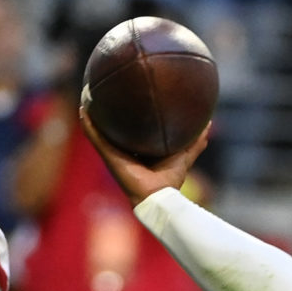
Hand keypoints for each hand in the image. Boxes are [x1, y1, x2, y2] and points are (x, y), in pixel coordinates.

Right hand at [82, 107, 209, 205]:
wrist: (158, 196)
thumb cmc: (170, 179)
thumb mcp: (185, 154)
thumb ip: (195, 141)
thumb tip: (209, 123)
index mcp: (139, 151)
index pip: (132, 132)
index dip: (129, 117)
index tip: (128, 100)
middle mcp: (124, 152)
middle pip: (113, 130)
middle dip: (106, 114)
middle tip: (102, 94)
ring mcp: (114, 154)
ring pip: (99, 132)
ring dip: (91, 117)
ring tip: (86, 97)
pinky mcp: (108, 156)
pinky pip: (96, 138)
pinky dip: (88, 125)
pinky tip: (83, 110)